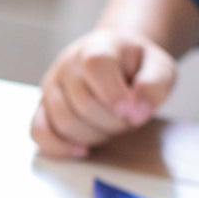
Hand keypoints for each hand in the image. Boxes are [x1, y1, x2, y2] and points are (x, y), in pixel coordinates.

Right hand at [31, 29, 177, 158]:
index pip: (95, 66)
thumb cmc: (137, 65)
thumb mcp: (160, 68)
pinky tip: (82, 149)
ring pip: (63, 122)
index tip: (133, 110)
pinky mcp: (43, 106)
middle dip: (113, 122)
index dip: (114, 94)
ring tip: (109, 126)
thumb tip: (136, 110)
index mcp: (97, 47)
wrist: (115, 59)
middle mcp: (67, 64)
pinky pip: (39, 131)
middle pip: (83, 104)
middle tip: (128, 118)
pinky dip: (58, 146)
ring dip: (93, 135)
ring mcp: (51, 85)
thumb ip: (154, 85)